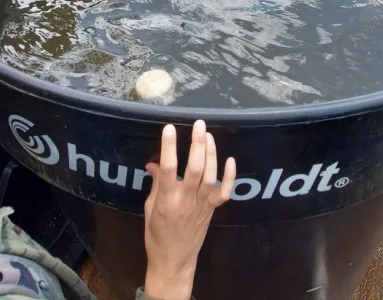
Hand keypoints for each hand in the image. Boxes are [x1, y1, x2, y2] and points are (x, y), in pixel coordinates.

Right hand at [144, 120, 235, 299]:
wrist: (173, 261)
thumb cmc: (157, 235)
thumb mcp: (149, 208)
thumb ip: (155, 184)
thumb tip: (155, 163)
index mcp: (166, 200)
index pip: (168, 168)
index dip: (169, 147)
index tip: (169, 128)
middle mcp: (186, 200)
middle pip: (195, 168)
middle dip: (198, 145)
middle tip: (198, 124)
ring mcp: (201, 205)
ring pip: (210, 176)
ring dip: (211, 154)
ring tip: (208, 135)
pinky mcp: (212, 209)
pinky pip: (224, 192)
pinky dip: (230, 176)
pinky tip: (230, 160)